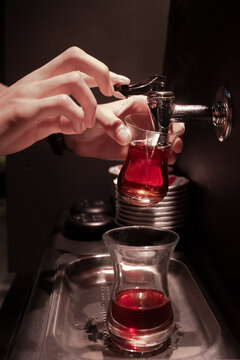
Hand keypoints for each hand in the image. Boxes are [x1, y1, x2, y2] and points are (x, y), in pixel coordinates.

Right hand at [0, 46, 129, 154]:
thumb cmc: (12, 124)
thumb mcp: (42, 119)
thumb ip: (62, 117)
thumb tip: (81, 121)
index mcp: (44, 81)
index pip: (77, 63)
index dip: (102, 71)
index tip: (120, 82)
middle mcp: (39, 81)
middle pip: (76, 59)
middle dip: (102, 73)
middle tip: (111, 94)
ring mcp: (32, 93)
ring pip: (73, 81)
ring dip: (90, 104)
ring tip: (88, 122)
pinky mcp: (27, 109)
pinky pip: (60, 104)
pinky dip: (76, 117)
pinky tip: (75, 129)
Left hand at [64, 95, 183, 161]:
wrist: (77, 138)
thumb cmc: (86, 119)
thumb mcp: (98, 116)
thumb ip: (112, 124)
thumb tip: (126, 138)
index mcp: (137, 106)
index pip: (161, 109)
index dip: (171, 118)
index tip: (172, 129)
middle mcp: (141, 121)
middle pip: (166, 126)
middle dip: (174, 135)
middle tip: (174, 143)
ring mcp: (139, 136)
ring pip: (161, 142)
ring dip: (169, 148)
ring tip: (170, 154)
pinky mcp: (134, 150)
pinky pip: (150, 155)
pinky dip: (157, 159)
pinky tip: (161, 162)